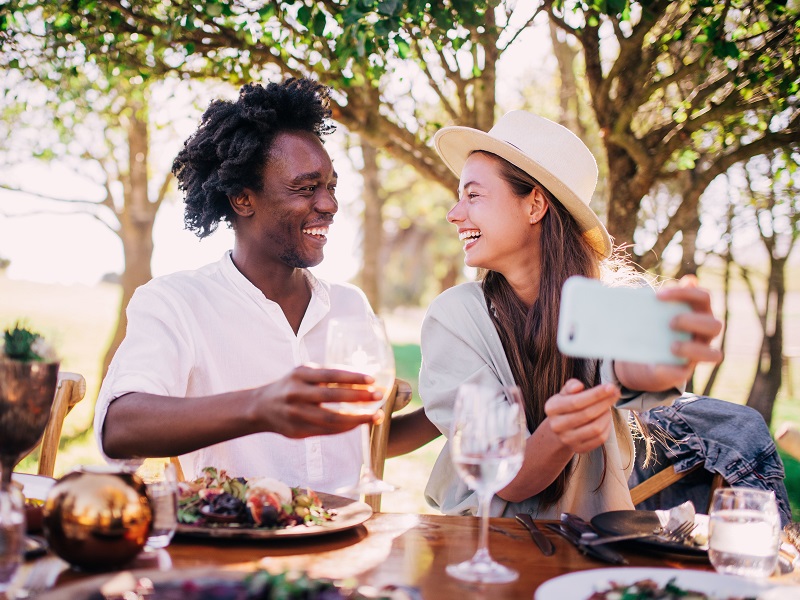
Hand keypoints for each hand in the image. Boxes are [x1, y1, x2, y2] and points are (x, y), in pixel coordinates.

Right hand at [254, 365, 381, 437]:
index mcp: (299, 374)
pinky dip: (345, 428)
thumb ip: (326, 376)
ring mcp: (296, 414)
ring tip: (376, 415)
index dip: (351, 377)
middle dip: (358, 397)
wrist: (261, 407)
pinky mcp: (298, 431)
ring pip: (330, 419)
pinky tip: (359, 424)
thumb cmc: (291, 386)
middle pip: (331, 397)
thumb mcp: (303, 374)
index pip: (329, 374)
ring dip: (356, 418)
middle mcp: (296, 393)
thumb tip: (361, 379)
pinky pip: (327, 431)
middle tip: (379, 396)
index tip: (371, 379)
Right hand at [544, 379, 619, 453]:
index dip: (595, 394)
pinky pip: (599, 439)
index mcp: (552, 408)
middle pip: (587, 414)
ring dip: (606, 416)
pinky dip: (607, 427)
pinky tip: (606, 418)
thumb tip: (578, 386)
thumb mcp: (565, 393)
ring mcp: (567, 439)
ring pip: (595, 428)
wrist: (559, 428)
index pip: (576, 402)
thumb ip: (571, 386)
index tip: (611, 387)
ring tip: (608, 407)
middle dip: (605, 402)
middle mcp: (557, 425)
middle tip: (616, 393)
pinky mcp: (578, 448)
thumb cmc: (566, 405)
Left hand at [652, 275, 722, 383]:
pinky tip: (656, 365)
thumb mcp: (659, 312)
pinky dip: (669, 369)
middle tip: (670, 322)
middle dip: (693, 322)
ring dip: (692, 349)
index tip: (658, 295)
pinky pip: (683, 373)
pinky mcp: (683, 372)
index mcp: (700, 313)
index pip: (704, 297)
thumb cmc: (657, 327)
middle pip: (715, 325)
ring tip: (672, 347)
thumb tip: (691, 279)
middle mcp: (705, 334)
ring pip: (714, 355)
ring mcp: (698, 354)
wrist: (645, 358)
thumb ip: (669, 297)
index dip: (684, 293)